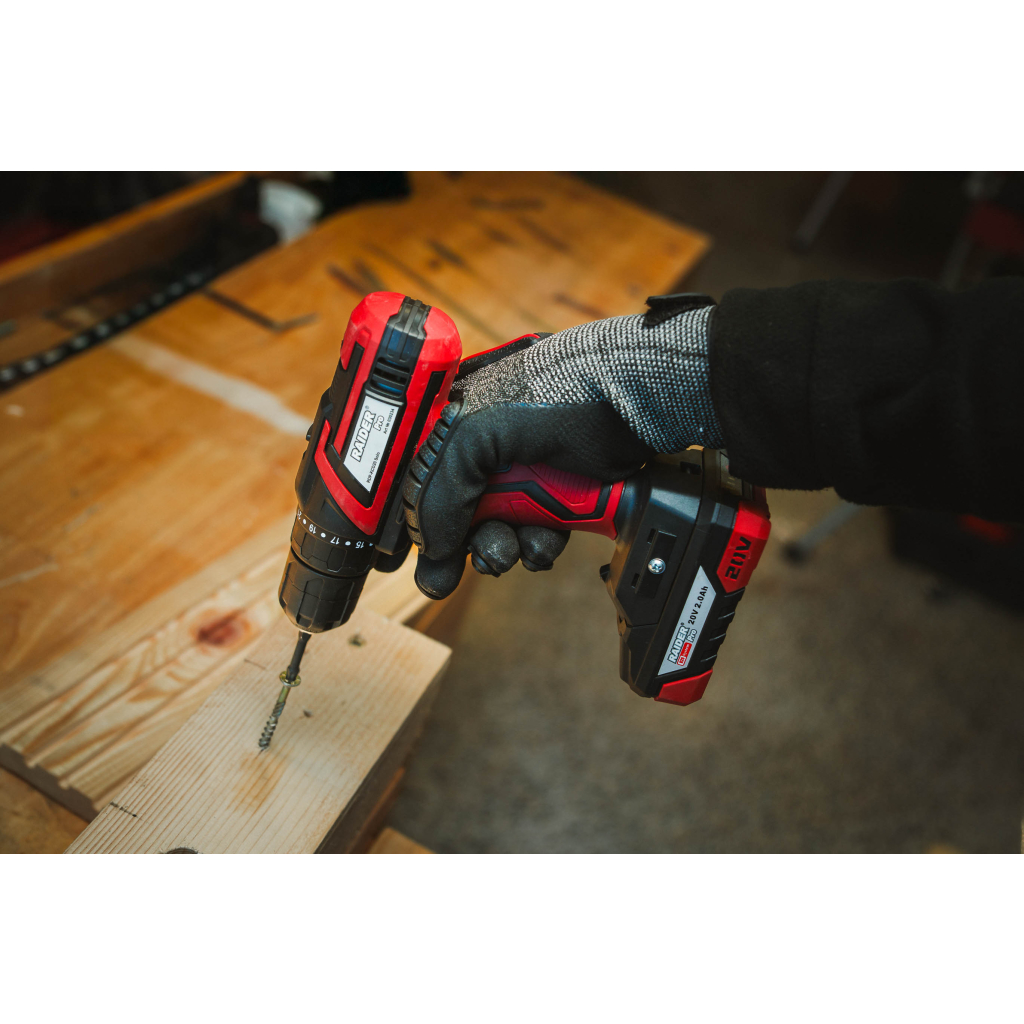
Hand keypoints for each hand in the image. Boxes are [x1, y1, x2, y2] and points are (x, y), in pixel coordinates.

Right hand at [402, 294, 720, 597]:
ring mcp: (523, 468)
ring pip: (494, 528)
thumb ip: (439, 488)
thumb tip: (428, 547)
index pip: (412, 476)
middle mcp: (484, 443)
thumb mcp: (480, 432)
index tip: (396, 560)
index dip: (406, 520)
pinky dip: (537, 546)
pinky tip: (547, 541)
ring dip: (500, 550)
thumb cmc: (565, 391)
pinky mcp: (560, 490)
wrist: (644, 399)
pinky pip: (534, 532)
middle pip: (452, 511)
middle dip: (461, 544)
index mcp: (454, 415)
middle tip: (466, 563)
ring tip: (513, 549)